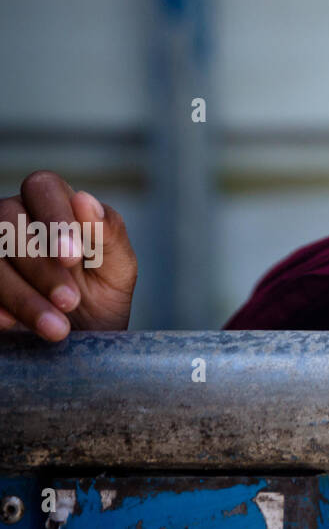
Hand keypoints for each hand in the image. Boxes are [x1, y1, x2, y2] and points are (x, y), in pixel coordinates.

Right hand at [0, 171, 136, 339]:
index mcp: (57, 205)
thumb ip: (109, 233)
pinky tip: (14, 324)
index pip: (42, 186)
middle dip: (41, 266)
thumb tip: (84, 198)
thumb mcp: (118, 269)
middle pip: (9, 222)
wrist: (80, 341)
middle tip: (70, 301)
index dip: (54, 218)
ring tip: (57, 328)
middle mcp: (16, 219)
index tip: (72, 259)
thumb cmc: (101, 298)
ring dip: (24, 295)